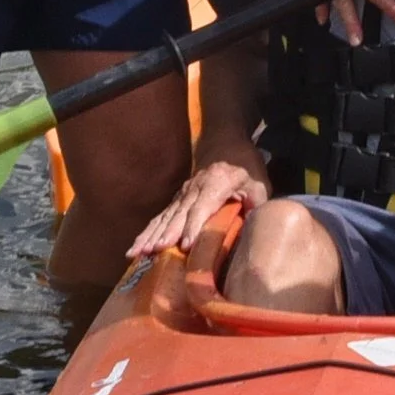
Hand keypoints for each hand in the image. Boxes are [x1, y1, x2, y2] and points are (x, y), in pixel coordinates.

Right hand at [127, 158, 264, 262]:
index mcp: (216, 183)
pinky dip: (148, 231)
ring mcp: (183, 193)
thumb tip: (253, 225)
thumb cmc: (245, 166)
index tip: (185, 244)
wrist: (226, 142)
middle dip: (167, 233)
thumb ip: (255, 203)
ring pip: (165, 216)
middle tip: (155, 250)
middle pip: (179, 213)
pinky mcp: (177, 199)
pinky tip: (137, 247)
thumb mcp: (257, 182)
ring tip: (138, 252)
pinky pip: (161, 216)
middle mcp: (195, 188)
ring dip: (151, 234)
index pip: (202, 207)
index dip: (193, 226)